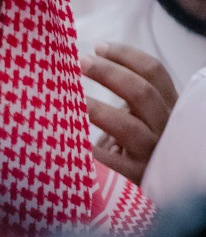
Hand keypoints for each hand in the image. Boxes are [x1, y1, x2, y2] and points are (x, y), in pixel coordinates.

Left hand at [81, 42, 177, 184]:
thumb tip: (84, 59)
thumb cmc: (132, 143)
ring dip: (96, 109)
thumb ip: (125, 92)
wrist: (148, 189)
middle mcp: (165, 128)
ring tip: (70, 100)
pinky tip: (67, 140)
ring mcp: (153, 153)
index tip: (97, 47)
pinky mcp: (137, 177)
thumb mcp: (138, 114)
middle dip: (109, 73)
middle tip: (79, 62)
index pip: (154, 72)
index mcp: (168, 106)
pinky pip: (112, 162)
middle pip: (142, 92)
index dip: (126, 55)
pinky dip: (89, 150)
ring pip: (127, 126)